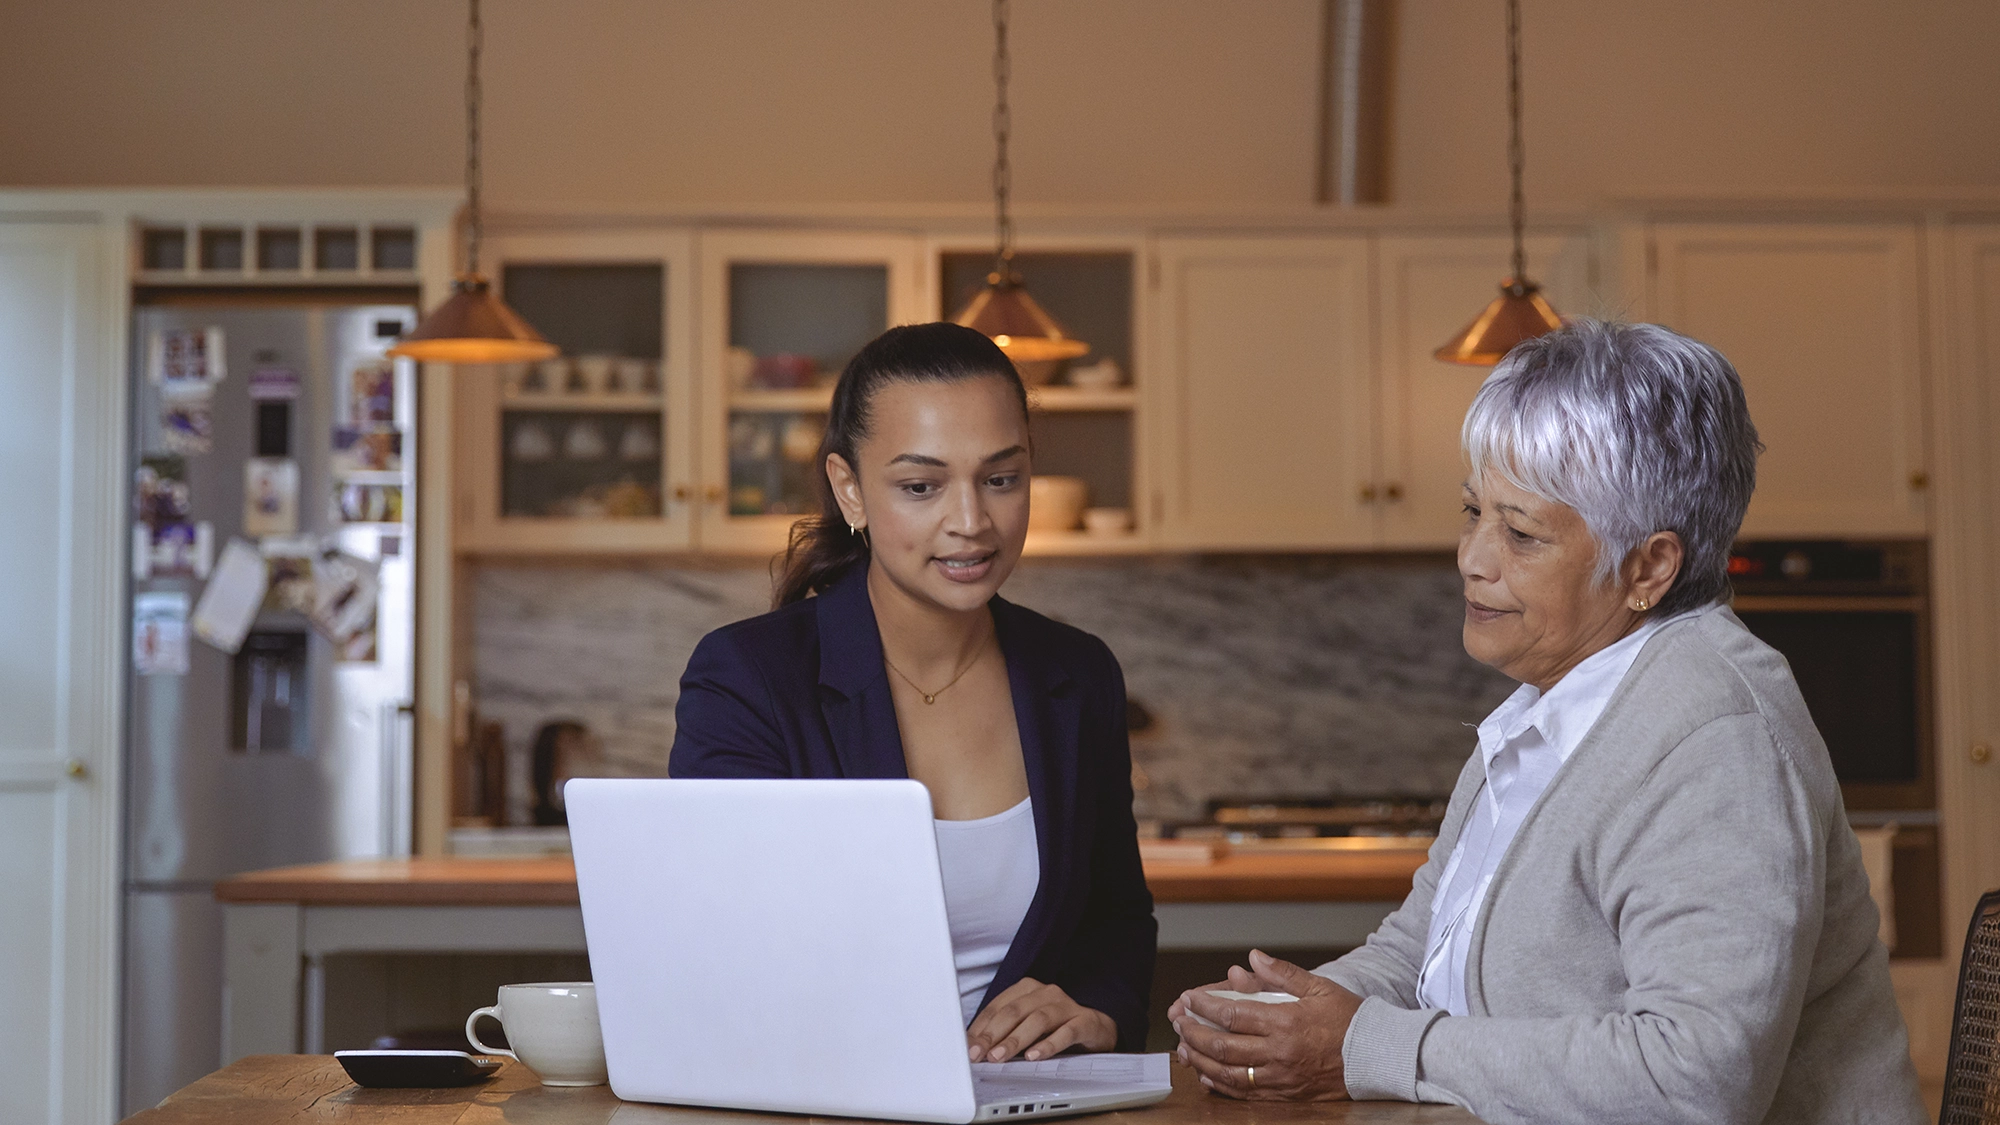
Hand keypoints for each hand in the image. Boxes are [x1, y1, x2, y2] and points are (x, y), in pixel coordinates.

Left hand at [966, 978, 1117, 1062]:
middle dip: (994, 1034)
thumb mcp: (1026, 1026)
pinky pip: (1066, 1032)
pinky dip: (1049, 1044)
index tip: (968, 1047)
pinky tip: (1034, 1056)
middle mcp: (1046, 993)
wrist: (1095, 1029)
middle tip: (980, 1054)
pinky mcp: (1084, 1021)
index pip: (998, 1006)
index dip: (981, 1027)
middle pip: (1014, 1011)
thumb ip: (1003, 1032)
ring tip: (1000, 1057)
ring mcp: (1066, 1006)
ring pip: (1038, 1019)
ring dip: (1016, 1039)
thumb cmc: (1056, 1026)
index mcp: (1027, 990)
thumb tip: (974, 1048)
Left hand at [1171, 949, 1361, 1101]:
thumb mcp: (1318, 987)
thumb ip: (1282, 973)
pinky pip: (1245, 1093)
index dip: (1205, 1007)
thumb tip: (1253, 958)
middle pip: (1223, 1046)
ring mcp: (1281, 1077)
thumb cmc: (1349, 1018)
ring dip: (1201, 1060)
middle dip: (1195, 1033)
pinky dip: (1221, 1085)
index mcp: (1285, 1022)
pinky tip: (1207, 1075)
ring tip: (1185, 1047)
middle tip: (1180, 1022)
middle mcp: (1279, 1052)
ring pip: (1229, 1072)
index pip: (1232, 1014)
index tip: (1189, 998)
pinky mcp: (1286, 1094)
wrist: (1377, 1056)